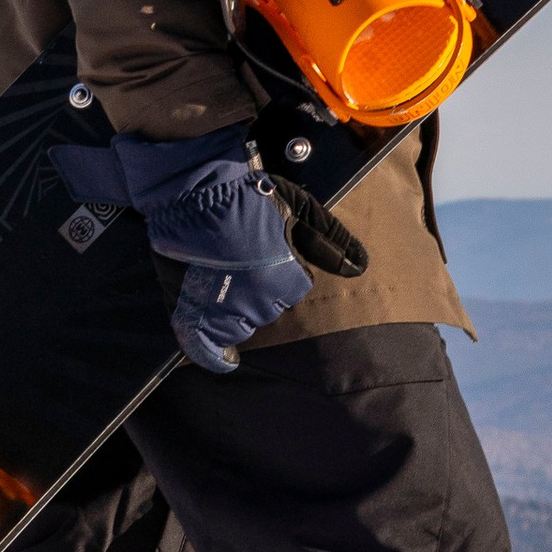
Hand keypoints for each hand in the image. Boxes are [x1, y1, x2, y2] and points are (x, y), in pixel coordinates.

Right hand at [59, 120, 312, 370]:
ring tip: (228, 283)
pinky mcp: (191, 313)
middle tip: (244, 260)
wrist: (192, 191)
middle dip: (262, 288)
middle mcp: (256, 302)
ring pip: (242, 325)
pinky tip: (225, 360)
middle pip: (269, 309)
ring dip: (240, 310)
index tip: (267, 250)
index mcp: (283, 279)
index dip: (283, 269)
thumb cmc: (247, 196)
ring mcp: (221, 311)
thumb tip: (360, 267)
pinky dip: (214, 356)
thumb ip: (330, 240)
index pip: (294, 290)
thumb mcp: (298, 209)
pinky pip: (205, 348)